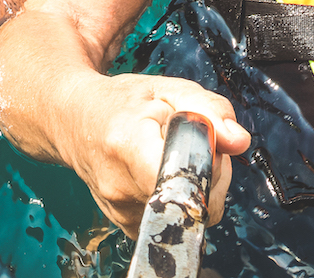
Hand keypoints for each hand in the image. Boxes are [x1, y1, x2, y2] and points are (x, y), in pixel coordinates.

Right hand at [63, 72, 249, 237]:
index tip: (208, 144)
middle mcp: (120, 186)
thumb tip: (238, 140)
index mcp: (128, 145)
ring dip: (195, 188)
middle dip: (211, 174)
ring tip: (175, 156)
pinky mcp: (126, 225)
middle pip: (194, 201)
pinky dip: (178, 199)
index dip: (209, 166)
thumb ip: (208, 108)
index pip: (183, 180)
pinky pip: (172, 220)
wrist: (75, 120)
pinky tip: (163, 174)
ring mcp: (120, 211)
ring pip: (187, 214)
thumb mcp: (167, 88)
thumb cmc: (121, 102)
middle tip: (196, 143)